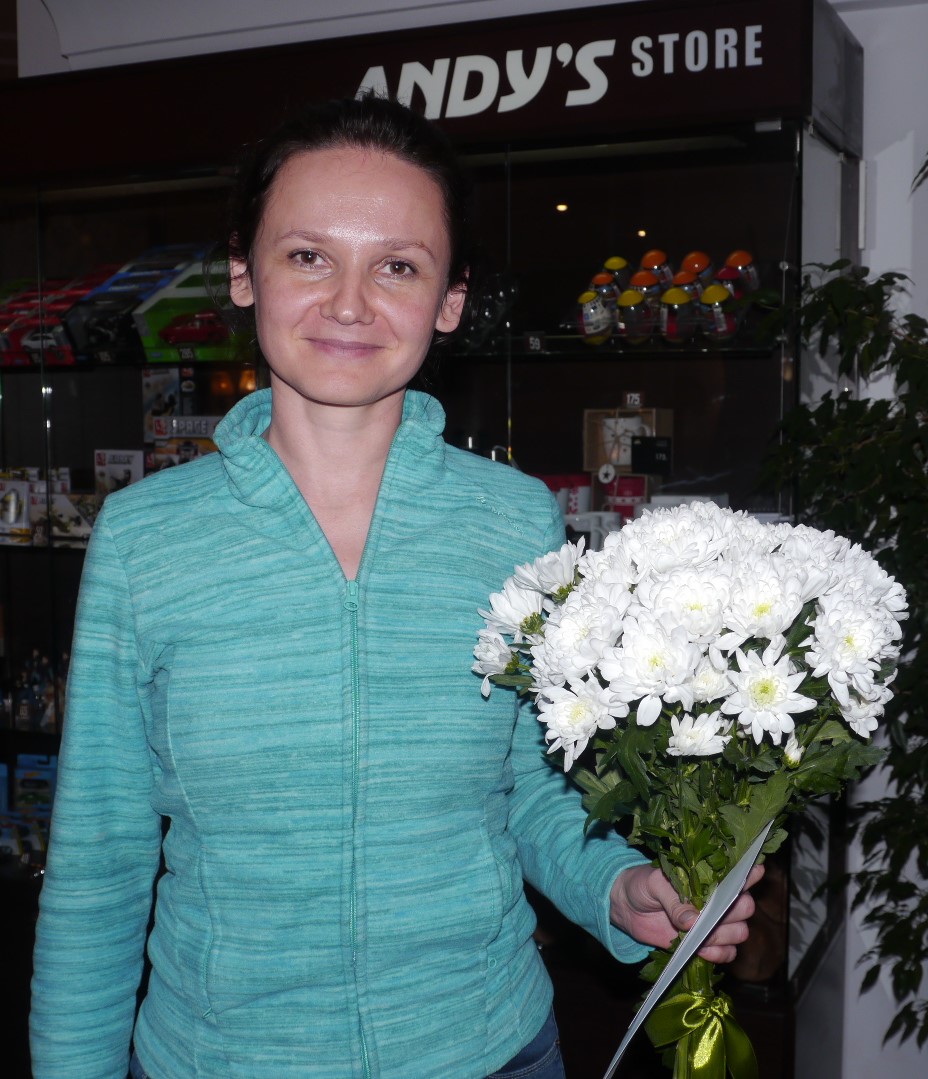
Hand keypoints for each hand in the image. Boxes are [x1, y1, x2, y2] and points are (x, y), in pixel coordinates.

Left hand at [609, 864, 763, 964]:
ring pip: (739, 933)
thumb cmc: (642, 885)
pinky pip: (727, 954)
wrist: (626, 906)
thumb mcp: (655, 884)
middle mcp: (717, 900)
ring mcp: (713, 923)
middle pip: (745, 908)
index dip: (750, 874)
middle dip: (732, 915)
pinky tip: (700, 951)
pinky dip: (717, 954)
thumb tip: (691, 922)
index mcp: (708, 878)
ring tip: (699, 937)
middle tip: (709, 918)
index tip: (756, 871)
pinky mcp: (705, 944)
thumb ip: (674, 900)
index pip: (737, 876)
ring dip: (723, 937)